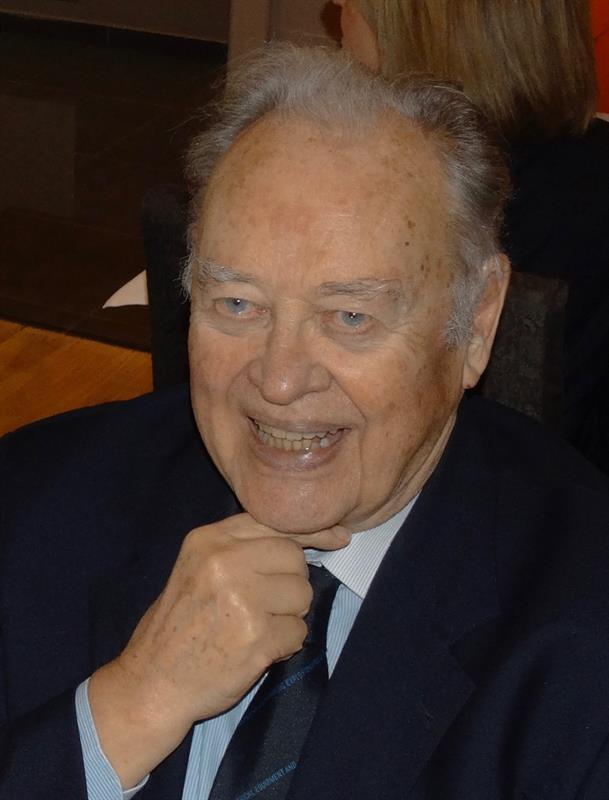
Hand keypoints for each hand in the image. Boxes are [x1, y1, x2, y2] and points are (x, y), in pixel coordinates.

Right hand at [88, 514, 348, 788]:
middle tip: (264, 605)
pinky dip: (286, 644)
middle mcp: (225, 562)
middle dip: (290, 583)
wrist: (152, 683)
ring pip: (303, 594)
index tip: (338, 537)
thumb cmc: (180, 624)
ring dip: (290, 615)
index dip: (311, 531)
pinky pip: (299, 632)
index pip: (275, 522)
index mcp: (209, 540)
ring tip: (255, 627)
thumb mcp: (198, 567)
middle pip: (294, 558)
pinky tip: (256, 649)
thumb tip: (310, 539)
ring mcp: (242, 599)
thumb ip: (244, 548)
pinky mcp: (256, 637)